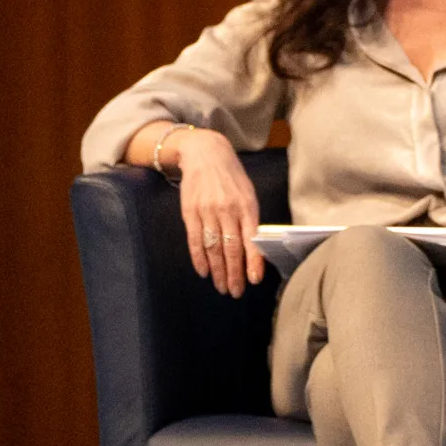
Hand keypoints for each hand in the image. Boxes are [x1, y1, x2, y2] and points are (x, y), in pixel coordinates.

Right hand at [174, 128, 265, 298]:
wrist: (205, 154)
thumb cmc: (232, 177)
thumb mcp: (248, 193)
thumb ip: (251, 219)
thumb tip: (255, 248)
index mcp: (247, 206)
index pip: (251, 240)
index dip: (253, 262)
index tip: (254, 280)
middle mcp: (227, 210)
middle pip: (231, 248)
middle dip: (234, 273)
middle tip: (236, 291)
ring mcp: (207, 211)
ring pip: (213, 248)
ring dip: (218, 271)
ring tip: (222, 287)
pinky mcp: (190, 212)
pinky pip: (195, 240)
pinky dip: (199, 259)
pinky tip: (204, 272)